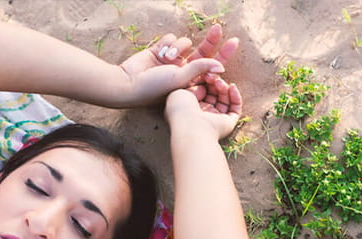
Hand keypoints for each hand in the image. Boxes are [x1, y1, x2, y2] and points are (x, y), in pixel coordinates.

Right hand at [119, 25, 238, 105]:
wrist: (128, 83)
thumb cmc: (155, 87)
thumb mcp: (181, 79)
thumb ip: (201, 68)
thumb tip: (221, 66)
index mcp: (190, 82)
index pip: (211, 67)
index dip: (222, 54)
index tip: (233, 42)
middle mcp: (183, 71)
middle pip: (202, 52)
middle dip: (210, 40)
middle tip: (217, 28)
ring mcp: (172, 60)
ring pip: (185, 43)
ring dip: (178, 47)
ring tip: (168, 58)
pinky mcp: (160, 50)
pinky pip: (172, 38)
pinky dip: (167, 43)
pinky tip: (159, 53)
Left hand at [165, 77, 241, 139]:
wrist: (189, 124)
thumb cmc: (180, 108)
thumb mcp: (181, 89)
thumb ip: (194, 84)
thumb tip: (206, 84)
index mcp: (190, 109)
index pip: (201, 93)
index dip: (204, 82)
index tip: (204, 74)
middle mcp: (203, 116)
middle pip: (214, 95)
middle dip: (214, 83)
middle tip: (211, 76)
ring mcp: (215, 120)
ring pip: (224, 100)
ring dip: (224, 88)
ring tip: (219, 82)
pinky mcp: (227, 123)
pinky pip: (235, 108)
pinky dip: (235, 96)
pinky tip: (232, 86)